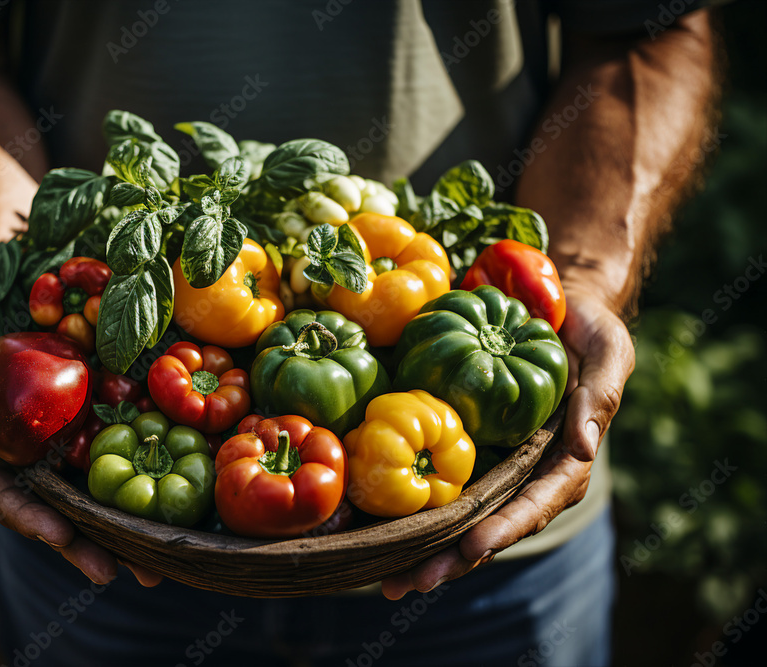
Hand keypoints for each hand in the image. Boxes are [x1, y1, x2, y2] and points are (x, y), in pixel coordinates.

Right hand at [0, 300, 162, 586]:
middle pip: (56, 509)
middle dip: (83, 545)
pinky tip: (167, 506)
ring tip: (149, 562)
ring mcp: (62, 443)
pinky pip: (115, 454)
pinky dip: (138, 480)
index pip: (8, 495)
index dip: (31, 518)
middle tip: (115, 572)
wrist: (2, 295)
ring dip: (117, 530)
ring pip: (90, 494)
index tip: (58, 535)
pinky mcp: (92, 422)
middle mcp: (29, 457)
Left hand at [381, 288, 634, 599]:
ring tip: (387, 579)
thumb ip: (600, 397)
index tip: (474, 547)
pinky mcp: (463, 441)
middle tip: (412, 582)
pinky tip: (375, 527)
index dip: (506, 528)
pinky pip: (437, 474)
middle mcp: (524, 471)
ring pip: (458, 514)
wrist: (555, 307)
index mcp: (563, 462)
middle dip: (453, 558)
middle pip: (488, 524)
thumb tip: (585, 445)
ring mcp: (492, 461)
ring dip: (425, 547)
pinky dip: (410, 503)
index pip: (535, 504)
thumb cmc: (589, 330)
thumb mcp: (607, 353)